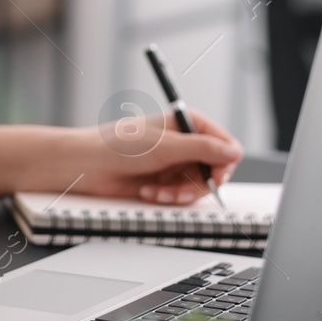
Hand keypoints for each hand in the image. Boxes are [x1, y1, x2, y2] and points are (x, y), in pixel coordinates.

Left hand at [75, 110, 242, 204]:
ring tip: (159, 192)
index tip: (215, 178)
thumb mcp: (166, 147)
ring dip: (179, 194)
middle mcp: (184, 142)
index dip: (224, 164)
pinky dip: (167, 197)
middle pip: (214, 170)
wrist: (88, 165)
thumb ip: (203, 150)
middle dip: (198, 185)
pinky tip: (148, 191)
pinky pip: (180, 195)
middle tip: (182, 192)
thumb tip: (234, 152)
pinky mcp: (164, 180)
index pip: (225, 144)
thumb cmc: (120, 146)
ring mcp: (174, 162)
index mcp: (188, 123)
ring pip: (197, 186)